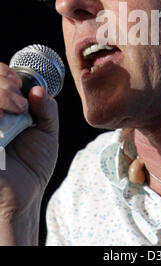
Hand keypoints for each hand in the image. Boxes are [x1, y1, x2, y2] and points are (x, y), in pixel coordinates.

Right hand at [0, 62, 58, 227]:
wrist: (25, 195)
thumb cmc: (34, 164)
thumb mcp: (47, 132)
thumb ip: (46, 109)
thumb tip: (37, 90)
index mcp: (5, 107)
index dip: (5, 74)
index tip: (21, 85)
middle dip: (4, 84)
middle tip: (21, 100)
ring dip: (0, 95)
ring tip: (18, 108)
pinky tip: (3, 120)